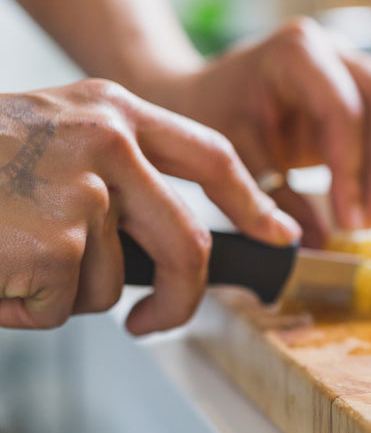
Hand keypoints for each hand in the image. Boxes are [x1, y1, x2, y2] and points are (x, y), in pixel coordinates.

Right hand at [0, 79, 299, 333]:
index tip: (281, 235)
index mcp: (115, 110)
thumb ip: (117, 173)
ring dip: (64, 293)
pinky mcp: (53, 240)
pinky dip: (25, 309)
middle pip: (190, 242)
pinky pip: (65, 306)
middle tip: (157, 323)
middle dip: (183, 298)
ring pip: (113, 284)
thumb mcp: (49, 138)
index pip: (213, 156)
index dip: (254, 203)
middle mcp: (109, 140)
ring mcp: (83, 189)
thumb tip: (172, 248)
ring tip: (6, 252)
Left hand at [146, 18, 370, 246]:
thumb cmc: (215, 119)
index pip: (342, 110)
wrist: (209, 94)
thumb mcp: (233, 159)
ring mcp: (360, 65)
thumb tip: (320, 245)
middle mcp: (337, 49)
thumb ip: (273, 200)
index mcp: (295, 52)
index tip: (351, 221)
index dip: (352, 169)